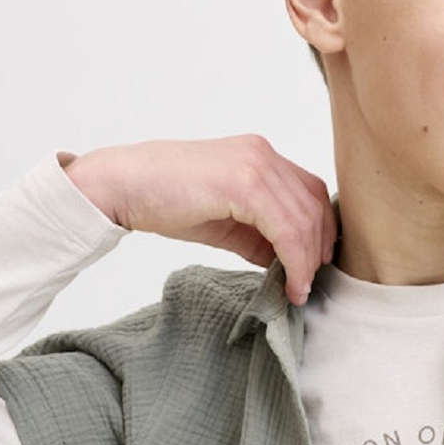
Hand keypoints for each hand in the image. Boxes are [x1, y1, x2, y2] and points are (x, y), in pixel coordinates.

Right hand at [62, 136, 336, 305]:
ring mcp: (255, 164)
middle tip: (309, 284)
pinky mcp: (243, 182)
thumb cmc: (163, 199)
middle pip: (314, 205)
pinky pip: (285, 228)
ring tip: (297, 291)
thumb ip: (258, 237)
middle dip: (319, 249)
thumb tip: (286, 263)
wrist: (121, 185)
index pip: (310, 193)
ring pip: (304, 219)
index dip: (321, 231)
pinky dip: (295, 260)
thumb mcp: (224, 222)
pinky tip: (289, 283)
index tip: (315, 266)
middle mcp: (263, 153)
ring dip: (307, 261)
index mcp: (260, 156)